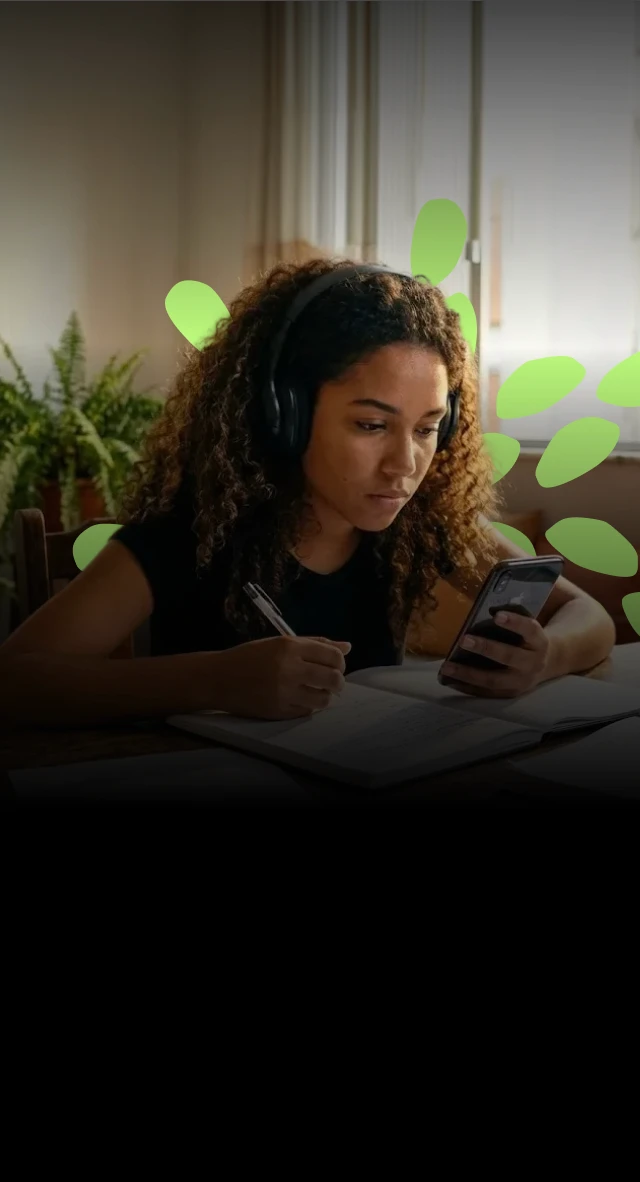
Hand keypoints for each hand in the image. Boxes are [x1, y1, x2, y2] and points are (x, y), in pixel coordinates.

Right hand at [213, 635, 350, 718]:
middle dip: (338, 681)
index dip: (340, 662)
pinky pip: (307, 711)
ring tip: (316, 691)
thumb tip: (347, 646)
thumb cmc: (250, 657)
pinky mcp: (279, 710)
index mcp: (289, 646)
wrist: (219, 678)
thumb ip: (315, 643)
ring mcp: (284, 692)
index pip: (333, 656)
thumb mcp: (280, 643)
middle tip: (331, 681)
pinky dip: (308, 706)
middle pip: (333, 678)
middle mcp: (289, 668)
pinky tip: (299, 699)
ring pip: (324, 698)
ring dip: (325, 696)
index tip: (335, 665)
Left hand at [440, 610, 550, 697]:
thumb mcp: (528, 630)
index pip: (530, 630)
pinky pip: (487, 692)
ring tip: (447, 666)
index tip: (496, 615)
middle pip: (509, 656)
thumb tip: (481, 613)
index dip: (514, 623)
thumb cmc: (528, 640)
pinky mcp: (511, 694)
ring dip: (468, 673)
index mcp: (539, 642)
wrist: (547, 664)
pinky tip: (452, 680)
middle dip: (486, 648)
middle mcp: (533, 663)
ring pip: (494, 680)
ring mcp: (522, 682)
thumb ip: (511, 623)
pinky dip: (468, 686)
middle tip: (463, 640)